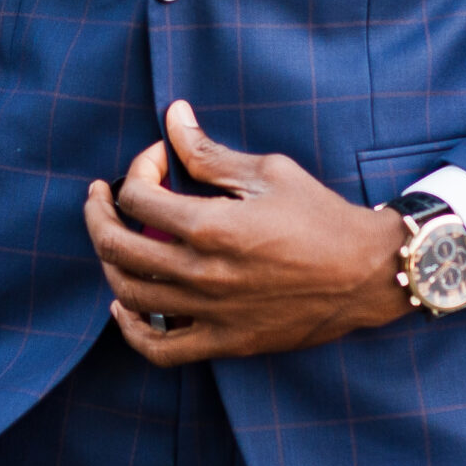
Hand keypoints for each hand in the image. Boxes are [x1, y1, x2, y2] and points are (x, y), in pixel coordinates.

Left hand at [81, 100, 411, 366]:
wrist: (366, 273)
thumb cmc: (320, 216)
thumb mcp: (267, 171)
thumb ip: (209, 152)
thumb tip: (173, 116)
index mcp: (212, 227)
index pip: (138, 195)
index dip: (138, 167)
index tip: (159, 157)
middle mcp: (203, 274)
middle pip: (117, 245)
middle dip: (99, 211)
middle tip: (103, 193)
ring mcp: (211, 313)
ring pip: (129, 295)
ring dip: (110, 260)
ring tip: (115, 236)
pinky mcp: (225, 341)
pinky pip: (160, 349)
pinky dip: (131, 330)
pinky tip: (124, 305)